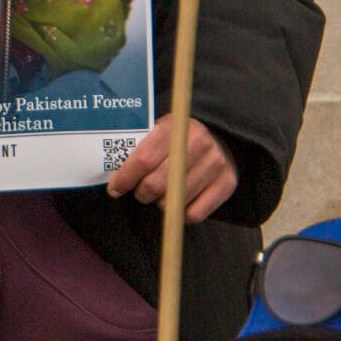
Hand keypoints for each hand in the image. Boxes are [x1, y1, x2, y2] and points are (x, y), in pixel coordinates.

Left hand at [106, 118, 235, 222]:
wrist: (223, 135)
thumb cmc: (180, 137)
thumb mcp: (162, 129)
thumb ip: (142, 146)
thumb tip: (112, 169)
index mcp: (176, 127)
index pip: (144, 159)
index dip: (125, 178)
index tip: (115, 188)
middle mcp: (198, 143)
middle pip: (156, 184)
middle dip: (141, 193)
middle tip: (140, 192)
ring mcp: (215, 163)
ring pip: (174, 202)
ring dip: (161, 203)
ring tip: (163, 193)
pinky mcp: (227, 182)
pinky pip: (194, 214)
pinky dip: (182, 213)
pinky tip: (180, 201)